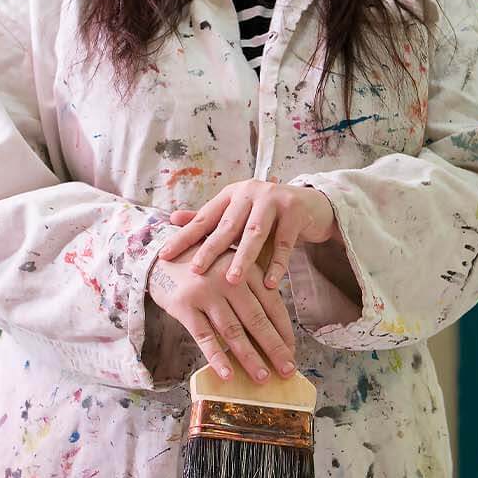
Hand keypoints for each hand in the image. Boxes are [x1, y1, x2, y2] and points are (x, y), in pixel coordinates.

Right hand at [147, 244, 295, 381]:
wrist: (159, 254)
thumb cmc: (202, 266)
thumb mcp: (231, 268)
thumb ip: (250, 290)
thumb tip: (272, 330)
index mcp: (245, 269)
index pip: (272, 304)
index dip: (283, 330)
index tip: (292, 351)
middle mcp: (228, 279)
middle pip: (256, 320)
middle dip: (274, 348)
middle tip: (287, 370)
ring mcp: (206, 293)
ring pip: (232, 331)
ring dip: (249, 357)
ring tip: (262, 377)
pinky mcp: (184, 306)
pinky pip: (204, 337)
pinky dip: (217, 358)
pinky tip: (228, 374)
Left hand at [159, 181, 337, 290]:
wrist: (312, 204)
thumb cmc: (268, 215)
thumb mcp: (239, 215)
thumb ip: (210, 219)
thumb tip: (173, 219)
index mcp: (232, 194)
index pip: (204, 218)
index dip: (184, 237)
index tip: (165, 255)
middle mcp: (250, 192)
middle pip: (228, 225)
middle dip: (211, 249)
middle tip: (197, 271)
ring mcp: (274, 199)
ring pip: (255, 233)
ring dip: (244, 259)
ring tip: (232, 280)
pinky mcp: (295, 211)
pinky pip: (284, 243)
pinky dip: (277, 265)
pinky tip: (271, 284)